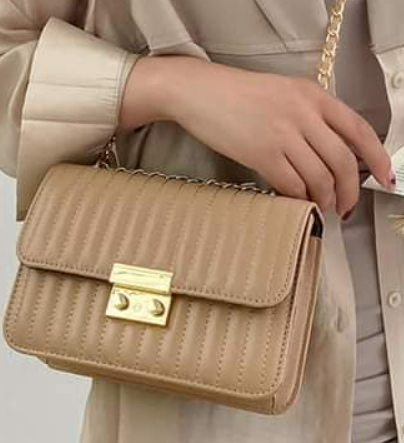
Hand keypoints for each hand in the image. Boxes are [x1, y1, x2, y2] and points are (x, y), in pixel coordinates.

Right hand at [119, 55, 393, 216]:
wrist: (201, 93)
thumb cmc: (238, 95)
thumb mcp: (283, 93)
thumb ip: (309, 116)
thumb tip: (328, 152)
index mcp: (313, 95)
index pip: (358, 129)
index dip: (376, 158)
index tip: (383, 178)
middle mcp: (303, 113)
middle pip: (341, 161)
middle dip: (350, 191)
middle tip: (346, 207)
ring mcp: (282, 134)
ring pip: (318, 177)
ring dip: (324, 199)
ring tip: (322, 207)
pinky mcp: (261, 153)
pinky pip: (291, 184)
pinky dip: (298, 198)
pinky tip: (296, 201)